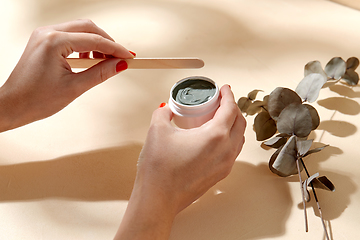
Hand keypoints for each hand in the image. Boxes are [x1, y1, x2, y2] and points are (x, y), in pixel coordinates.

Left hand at [0, 19, 133, 131]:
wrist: (13, 105)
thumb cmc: (37, 99)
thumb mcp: (75, 88)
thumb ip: (101, 73)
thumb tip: (120, 65)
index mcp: (54, 42)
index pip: (94, 40)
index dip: (115, 49)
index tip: (129, 57)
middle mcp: (48, 32)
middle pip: (88, 27)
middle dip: (107, 41)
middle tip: (119, 58)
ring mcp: (44, 34)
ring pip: (79, 29)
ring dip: (96, 42)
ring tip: (104, 61)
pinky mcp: (44, 40)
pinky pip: (70, 35)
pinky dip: (84, 44)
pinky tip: (88, 59)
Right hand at [115, 85, 245, 239]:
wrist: (158, 199)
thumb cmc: (159, 167)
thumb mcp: (158, 130)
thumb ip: (163, 113)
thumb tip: (167, 108)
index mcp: (215, 136)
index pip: (230, 109)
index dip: (228, 95)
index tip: (224, 89)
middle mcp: (226, 150)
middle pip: (240, 123)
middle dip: (233, 108)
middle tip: (222, 101)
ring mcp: (225, 164)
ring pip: (239, 138)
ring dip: (233, 124)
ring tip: (220, 118)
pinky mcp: (220, 175)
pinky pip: (233, 152)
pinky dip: (229, 139)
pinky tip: (215, 138)